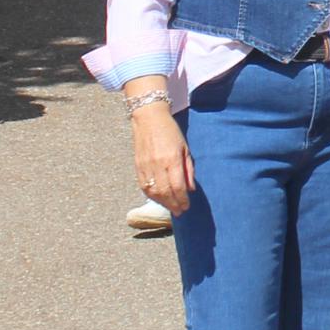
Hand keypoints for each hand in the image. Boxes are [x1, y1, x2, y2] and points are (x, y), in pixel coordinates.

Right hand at [131, 101, 195, 215]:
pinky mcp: (137, 166)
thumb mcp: (185, 148)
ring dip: (163, 203)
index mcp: (171, 159)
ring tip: (171, 208)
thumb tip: (191, 189)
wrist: (148, 118)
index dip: (182, 199)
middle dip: (174, 205)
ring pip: (154, 192)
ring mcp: (146, 166)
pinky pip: (144, 186)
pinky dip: (152, 196)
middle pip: (165, 192)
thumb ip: (188, 169)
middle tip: (180, 212)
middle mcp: (158, 165)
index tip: (187, 206)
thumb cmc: (170, 131)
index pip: (177, 186)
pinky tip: (158, 199)